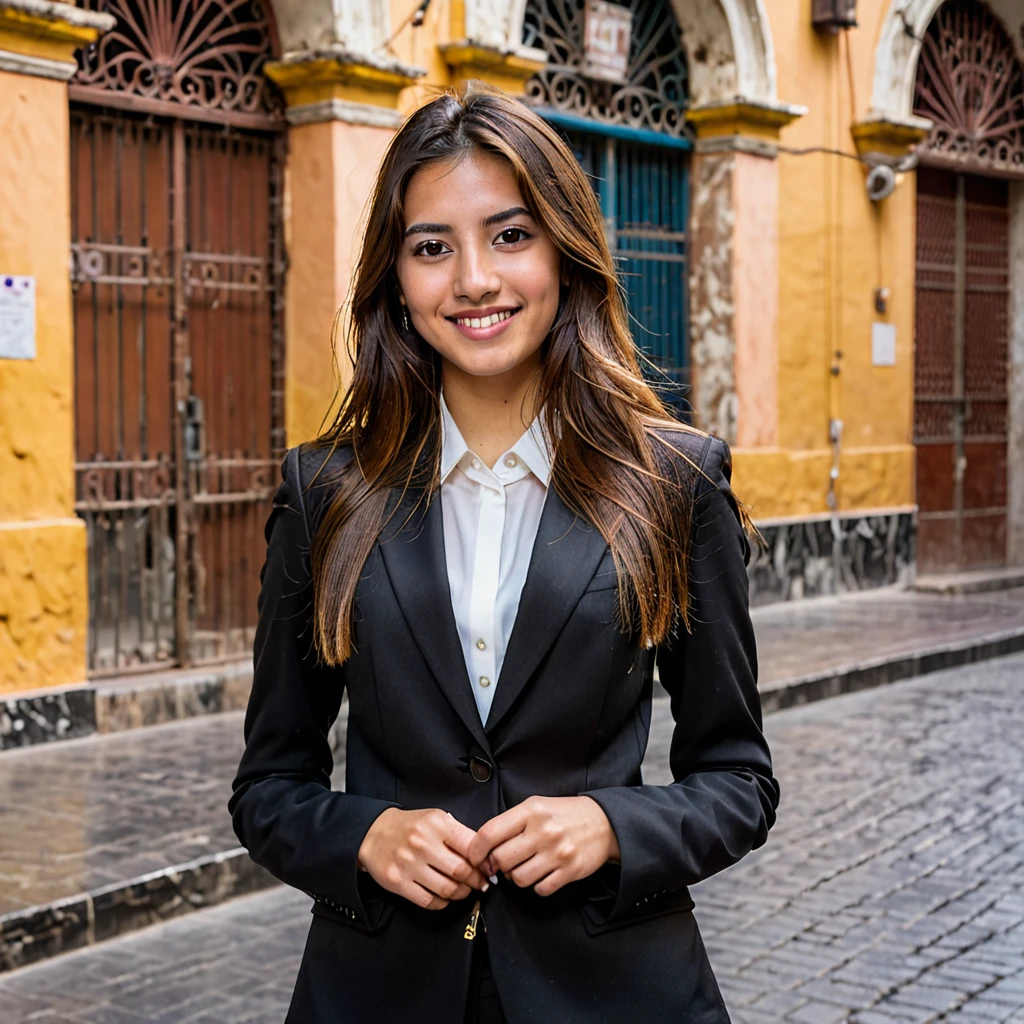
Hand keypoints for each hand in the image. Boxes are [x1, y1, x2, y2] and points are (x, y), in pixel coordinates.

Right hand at [357, 807, 490, 909]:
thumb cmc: (411, 826)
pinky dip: (442, 903)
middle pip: (461, 870)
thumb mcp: (435, 819)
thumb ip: (458, 834)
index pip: (471, 845)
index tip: (489, 867)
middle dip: (476, 880)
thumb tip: (484, 856)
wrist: (374, 833)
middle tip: (481, 883)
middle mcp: (422, 843)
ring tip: (464, 890)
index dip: (485, 860)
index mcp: (436, 824)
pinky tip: (445, 897)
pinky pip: (428, 901)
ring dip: (461, 893)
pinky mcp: (398, 883)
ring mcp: (409, 864)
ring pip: (447, 889)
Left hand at [467, 796, 619, 896]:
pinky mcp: (570, 871)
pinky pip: (540, 889)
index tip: (474, 858)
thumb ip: (510, 823)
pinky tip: (542, 873)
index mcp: (531, 811)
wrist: (603, 822)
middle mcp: (543, 831)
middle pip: (501, 860)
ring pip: (519, 879)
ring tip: (526, 866)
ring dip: (517, 877)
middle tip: (505, 862)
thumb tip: (484, 850)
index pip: (490, 833)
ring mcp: (557, 852)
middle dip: (498, 865)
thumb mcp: (535, 806)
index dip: (476, 850)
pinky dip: (537, 885)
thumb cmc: (562, 814)